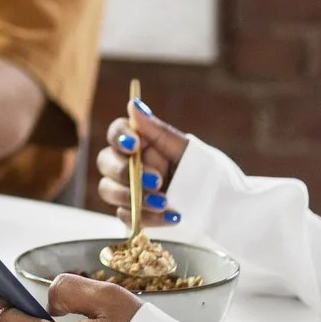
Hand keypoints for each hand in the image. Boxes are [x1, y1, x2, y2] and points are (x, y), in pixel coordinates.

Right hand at [95, 100, 189, 228]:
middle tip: (157, 180)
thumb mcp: (183, 149)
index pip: (116, 133)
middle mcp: (127, 164)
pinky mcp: (131, 213)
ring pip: (108, 190)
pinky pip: (125, 216)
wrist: (215, 204)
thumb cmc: (199, 170)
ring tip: (164, 202)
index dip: (120, 137)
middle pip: (105, 162)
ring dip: (133, 196)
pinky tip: (171, 217)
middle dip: (126, 172)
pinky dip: (148, 217)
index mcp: (139, 143)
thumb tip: (133, 103)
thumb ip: (157, 130)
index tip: (134, 145)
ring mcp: (126, 189)